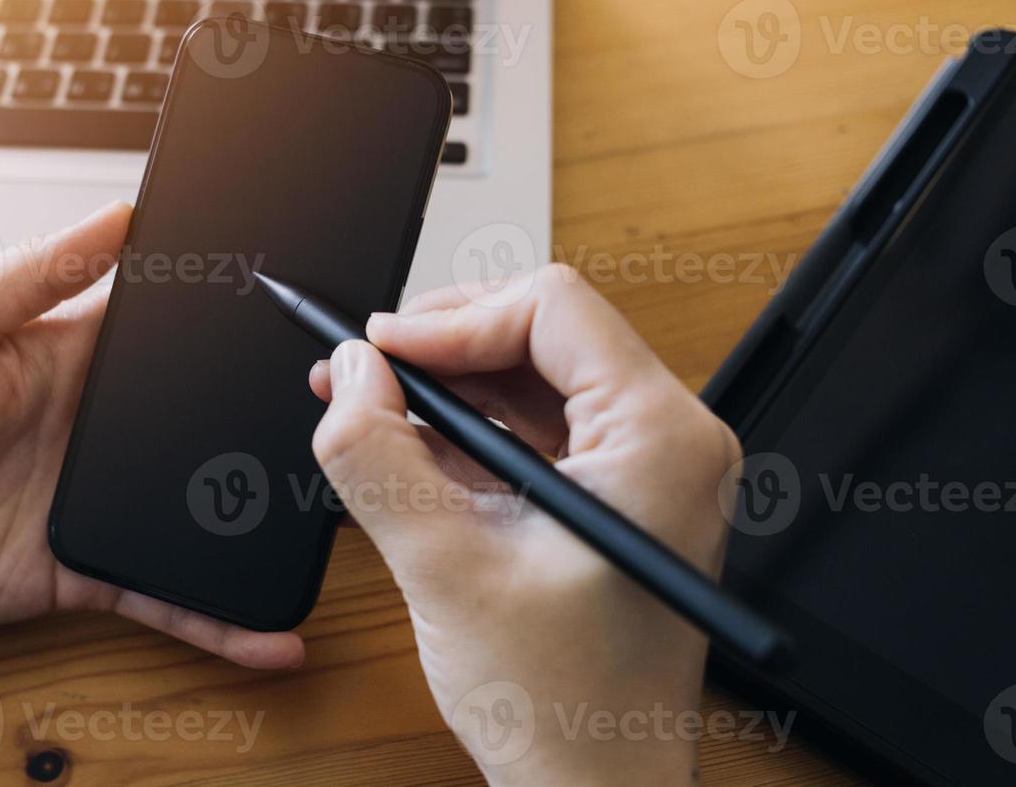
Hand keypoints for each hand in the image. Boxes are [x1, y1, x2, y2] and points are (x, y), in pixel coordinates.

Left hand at [0, 202, 302, 668]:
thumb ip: (36, 272)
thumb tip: (119, 212)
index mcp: (73, 355)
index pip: (172, 329)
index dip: (232, 319)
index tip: (302, 314)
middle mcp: (99, 426)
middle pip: (204, 418)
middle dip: (272, 419)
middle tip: (352, 425)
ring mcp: (99, 499)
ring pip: (200, 510)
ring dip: (258, 519)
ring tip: (332, 528)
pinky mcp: (87, 569)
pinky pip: (164, 593)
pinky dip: (217, 618)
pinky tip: (268, 635)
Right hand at [308, 266, 739, 784]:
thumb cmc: (565, 707)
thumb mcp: (445, 569)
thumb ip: (379, 457)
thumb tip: (348, 373)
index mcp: (659, 439)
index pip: (550, 308)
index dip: (452, 318)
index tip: (380, 348)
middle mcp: (668, 440)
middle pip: (543, 331)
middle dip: (444, 344)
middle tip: (364, 368)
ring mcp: (645, 469)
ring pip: (533, 377)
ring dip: (447, 384)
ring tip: (369, 401)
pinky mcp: (614, 497)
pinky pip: (535, 429)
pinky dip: (468, 430)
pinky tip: (407, 444)